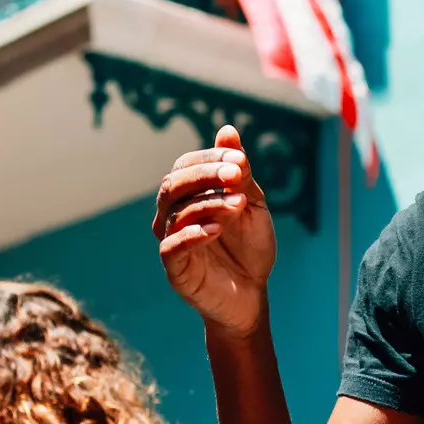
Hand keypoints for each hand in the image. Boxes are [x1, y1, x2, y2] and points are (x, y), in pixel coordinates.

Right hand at [156, 126, 276, 338]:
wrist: (252, 294)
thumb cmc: (249, 247)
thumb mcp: (252, 206)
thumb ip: (240, 174)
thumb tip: (228, 129)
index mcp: (188, 195)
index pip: (186, 165)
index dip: (210, 158)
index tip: (240, 162)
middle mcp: (173, 215)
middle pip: (174, 184)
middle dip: (206, 175)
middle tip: (236, 175)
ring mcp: (171, 241)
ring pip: (176, 213)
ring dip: (209, 203)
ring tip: (239, 205)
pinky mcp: (175, 270)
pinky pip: (172, 247)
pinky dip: (193, 235)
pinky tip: (216, 229)